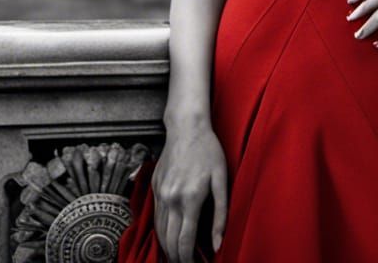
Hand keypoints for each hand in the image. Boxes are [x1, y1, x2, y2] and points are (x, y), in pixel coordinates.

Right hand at [152, 118, 227, 261]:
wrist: (186, 127)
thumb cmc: (208, 150)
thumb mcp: (221, 180)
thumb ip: (220, 214)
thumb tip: (218, 243)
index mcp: (190, 199)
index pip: (184, 242)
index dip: (189, 260)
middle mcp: (171, 199)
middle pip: (169, 241)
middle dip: (177, 258)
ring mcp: (160, 192)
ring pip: (159, 230)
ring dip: (167, 247)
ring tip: (178, 256)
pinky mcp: (155, 186)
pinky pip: (156, 216)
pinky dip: (161, 230)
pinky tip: (169, 235)